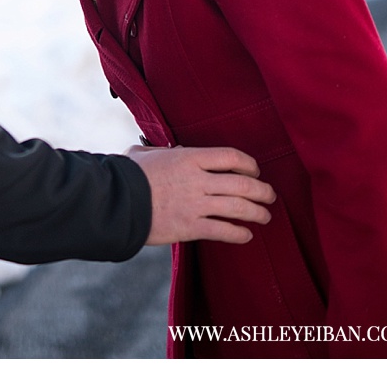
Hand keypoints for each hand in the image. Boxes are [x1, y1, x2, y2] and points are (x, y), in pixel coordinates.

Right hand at [124, 144, 275, 245]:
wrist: (116, 202)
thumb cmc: (127, 175)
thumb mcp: (144, 155)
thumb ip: (159, 152)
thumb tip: (159, 151)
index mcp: (189, 157)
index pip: (230, 156)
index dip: (248, 163)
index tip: (255, 170)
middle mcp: (198, 179)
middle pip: (242, 183)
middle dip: (262, 190)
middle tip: (270, 195)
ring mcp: (196, 204)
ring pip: (238, 208)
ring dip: (257, 213)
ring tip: (265, 216)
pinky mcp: (191, 227)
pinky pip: (223, 231)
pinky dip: (239, 234)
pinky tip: (246, 236)